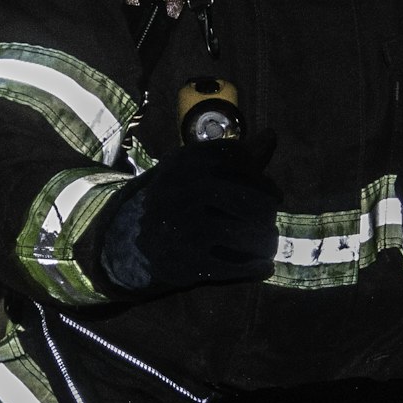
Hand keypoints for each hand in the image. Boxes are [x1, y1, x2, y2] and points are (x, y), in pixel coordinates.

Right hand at [99, 134, 279, 294]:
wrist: (129, 241)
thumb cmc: (179, 201)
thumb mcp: (200, 173)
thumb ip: (238, 157)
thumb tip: (272, 134)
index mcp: (187, 162)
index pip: (241, 161)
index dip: (263, 180)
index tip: (273, 194)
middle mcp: (183, 189)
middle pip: (248, 197)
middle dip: (266, 211)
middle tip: (269, 220)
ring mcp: (183, 226)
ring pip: (245, 233)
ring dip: (265, 241)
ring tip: (268, 244)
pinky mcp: (184, 261)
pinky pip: (233, 267)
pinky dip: (255, 268)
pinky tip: (263, 267)